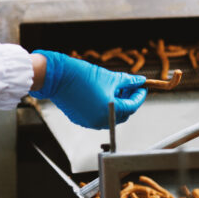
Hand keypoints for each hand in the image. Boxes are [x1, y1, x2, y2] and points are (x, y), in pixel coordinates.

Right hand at [29, 50, 146, 128]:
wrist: (57, 77)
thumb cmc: (82, 75)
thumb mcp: (109, 77)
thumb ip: (127, 82)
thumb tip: (139, 81)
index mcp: (111, 109)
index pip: (132, 106)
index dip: (139, 96)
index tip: (141, 87)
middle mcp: (101, 120)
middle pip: (123, 114)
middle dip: (129, 101)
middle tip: (130, 88)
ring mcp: (90, 122)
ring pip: (110, 117)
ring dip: (116, 105)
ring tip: (116, 90)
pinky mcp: (81, 120)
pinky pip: (98, 117)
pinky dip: (103, 108)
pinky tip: (102, 95)